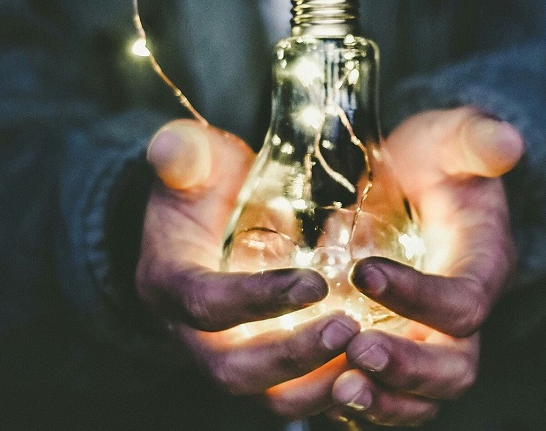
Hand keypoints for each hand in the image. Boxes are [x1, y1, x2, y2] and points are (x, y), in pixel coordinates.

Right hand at [136, 119, 360, 412]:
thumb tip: (170, 148)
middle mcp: (192, 335)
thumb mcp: (193, 160)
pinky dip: (334, 391)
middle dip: (292, 357)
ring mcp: (229, 357)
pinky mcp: (264, 368)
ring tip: (370, 357)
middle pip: (233, 371)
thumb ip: (184, 153)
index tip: (314, 283)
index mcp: (169, 284)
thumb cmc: (204, 186)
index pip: (205, 304)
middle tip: (349, 329)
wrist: (207, 221)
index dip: (256, 300)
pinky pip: (296, 396)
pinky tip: (376, 369)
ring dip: (318, 386)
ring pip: (267, 398)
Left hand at [329, 107, 524, 426]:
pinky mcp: (397, 351)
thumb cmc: (431, 160)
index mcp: (482, 268)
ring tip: (340, 390)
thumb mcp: (450, 139)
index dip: (420, 297)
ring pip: (422, 398)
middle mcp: (460, 317)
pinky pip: (388, 398)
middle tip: (357, 352)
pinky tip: (322, 394)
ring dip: (384, 401)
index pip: (464, 303)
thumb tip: (508, 142)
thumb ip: (474, 140)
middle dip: (408, 369)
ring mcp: (429, 341)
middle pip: (454, 368)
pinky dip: (361, 406)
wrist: (409, 181)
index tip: (364, 272)